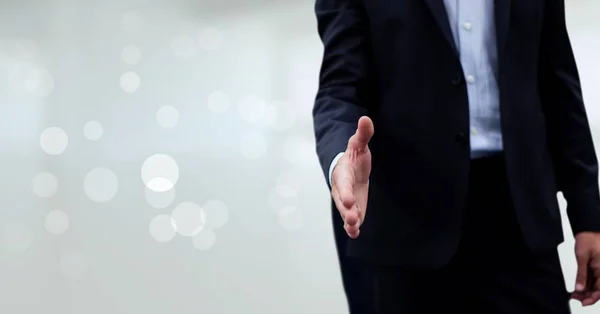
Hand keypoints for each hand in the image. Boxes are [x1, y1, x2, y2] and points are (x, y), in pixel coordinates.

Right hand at [331, 116, 373, 238]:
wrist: (348, 168)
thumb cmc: (353, 156)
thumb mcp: (358, 144)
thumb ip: (363, 134)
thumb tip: (365, 118)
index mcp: (342, 173)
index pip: (343, 184)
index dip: (346, 192)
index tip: (350, 201)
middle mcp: (342, 189)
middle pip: (342, 201)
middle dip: (346, 210)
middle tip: (352, 218)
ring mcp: (346, 200)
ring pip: (345, 212)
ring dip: (349, 221)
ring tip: (354, 228)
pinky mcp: (353, 208)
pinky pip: (350, 219)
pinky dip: (352, 226)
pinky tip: (355, 233)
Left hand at [572, 231, 599, 305]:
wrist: (588, 230)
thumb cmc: (588, 240)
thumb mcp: (582, 257)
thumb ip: (581, 274)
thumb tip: (579, 288)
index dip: (593, 298)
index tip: (583, 302)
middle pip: (598, 289)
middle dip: (587, 296)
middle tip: (576, 299)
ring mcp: (598, 270)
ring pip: (594, 285)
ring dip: (585, 291)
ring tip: (574, 295)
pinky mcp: (594, 268)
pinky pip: (591, 280)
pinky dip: (585, 285)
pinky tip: (577, 288)